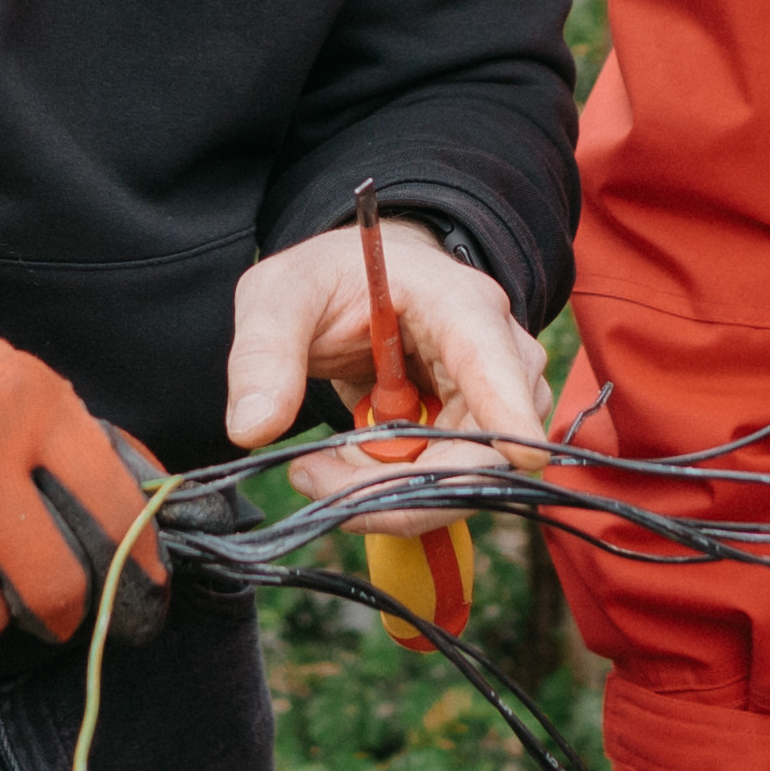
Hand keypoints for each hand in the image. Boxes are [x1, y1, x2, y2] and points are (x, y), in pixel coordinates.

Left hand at [222, 214, 553, 524]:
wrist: (360, 283)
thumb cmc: (330, 278)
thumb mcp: (278, 296)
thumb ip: (261, 354)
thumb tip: (252, 429)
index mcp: (458, 303)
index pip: (496, 361)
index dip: (509, 408)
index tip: (517, 452)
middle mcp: (497, 352)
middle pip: (489, 444)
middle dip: (399, 484)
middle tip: (310, 477)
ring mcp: (497, 397)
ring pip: (467, 477)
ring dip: (388, 492)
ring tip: (317, 467)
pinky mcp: (479, 432)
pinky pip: (448, 484)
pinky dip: (392, 490)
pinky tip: (349, 464)